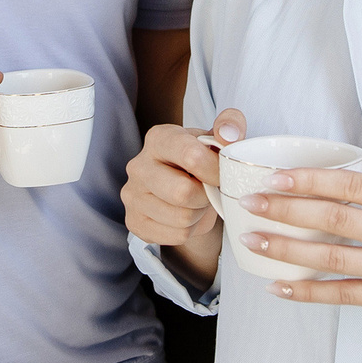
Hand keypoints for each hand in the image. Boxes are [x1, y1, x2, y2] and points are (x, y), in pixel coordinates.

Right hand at [120, 109, 244, 288]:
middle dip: (205, 196)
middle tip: (209, 191)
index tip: (221, 174)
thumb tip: (229, 135)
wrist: (183, 189)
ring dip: (199, 214)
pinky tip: (187, 215)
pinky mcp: (134, 222)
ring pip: (182, 218)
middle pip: (183, 193)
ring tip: (198, 202)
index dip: (216, 171)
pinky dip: (190, 230)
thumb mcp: (217, 139)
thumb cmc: (200, 161)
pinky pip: (176, 235)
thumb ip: (229, 126)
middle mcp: (138, 165)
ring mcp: (132, 196)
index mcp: (159, 138)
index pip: (192, 157)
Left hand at [236, 161, 361, 349]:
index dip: (308, 181)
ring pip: (333, 261)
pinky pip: (344, 296)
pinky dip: (309, 292)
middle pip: (334, 222)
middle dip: (287, 212)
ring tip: (253, 241)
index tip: (276, 177)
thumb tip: (341, 165)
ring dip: (288, 251)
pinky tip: (279, 286)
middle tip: (252, 204)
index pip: (350, 187)